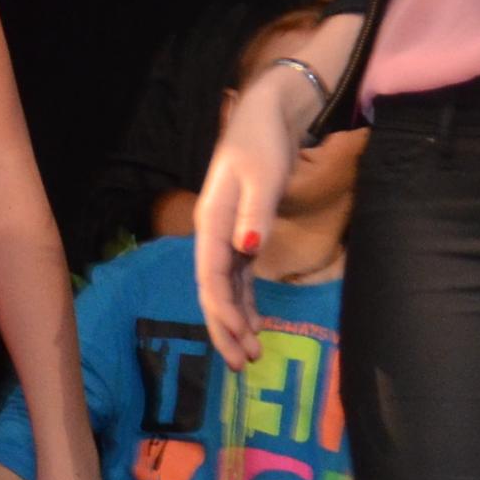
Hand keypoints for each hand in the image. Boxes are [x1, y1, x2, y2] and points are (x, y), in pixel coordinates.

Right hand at [191, 74, 309, 370]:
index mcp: (212, 220)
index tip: (237, 337)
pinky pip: (239, 279)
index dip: (222, 309)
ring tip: (249, 355)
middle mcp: (214, 233)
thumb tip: (247, 250)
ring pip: (225, 289)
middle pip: (213, 290)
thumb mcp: (262, 175)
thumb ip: (255, 213)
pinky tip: (253, 325)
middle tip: (241, 364)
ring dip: (235, 322)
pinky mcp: (242, 235)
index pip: (211, 275)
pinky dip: (245, 303)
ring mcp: (226, 236)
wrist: (268, 116)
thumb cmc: (263, 142)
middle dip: (225, 328)